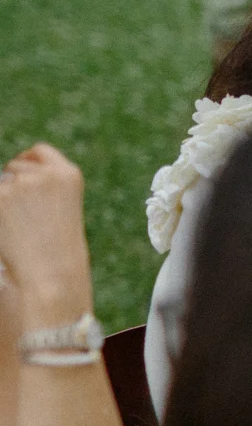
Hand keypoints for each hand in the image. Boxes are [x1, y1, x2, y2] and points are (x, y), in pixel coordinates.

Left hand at [0, 144, 92, 324]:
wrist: (50, 273)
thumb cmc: (58, 247)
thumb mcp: (61, 208)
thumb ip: (42, 186)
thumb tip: (8, 175)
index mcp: (69, 175)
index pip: (39, 151)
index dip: (27, 161)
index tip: (21, 176)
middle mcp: (46, 174)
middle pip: (16, 165)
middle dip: (13, 183)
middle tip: (23, 215)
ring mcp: (21, 184)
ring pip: (0, 181)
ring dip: (3, 198)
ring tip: (18, 225)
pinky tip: (8, 227)